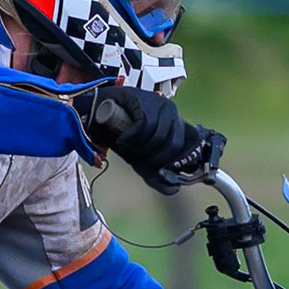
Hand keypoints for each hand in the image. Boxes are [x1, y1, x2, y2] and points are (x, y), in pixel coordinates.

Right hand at [81, 85, 225, 191]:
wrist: (97, 115)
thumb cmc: (122, 135)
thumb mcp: (141, 159)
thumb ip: (156, 176)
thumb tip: (174, 190)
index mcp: (176, 126)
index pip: (191, 143)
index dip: (180, 159)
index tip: (168, 169)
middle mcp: (171, 113)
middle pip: (174, 143)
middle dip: (154, 157)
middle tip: (138, 156)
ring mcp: (158, 103)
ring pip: (158, 136)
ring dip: (140, 147)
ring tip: (127, 145)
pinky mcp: (143, 99)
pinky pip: (143, 125)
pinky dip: (131, 138)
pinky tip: (123, 138)